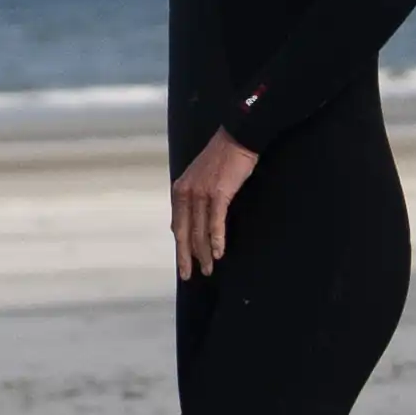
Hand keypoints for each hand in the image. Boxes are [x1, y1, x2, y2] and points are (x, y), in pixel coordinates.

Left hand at [171, 129, 258, 279]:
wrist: (238, 138)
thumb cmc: (221, 159)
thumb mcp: (198, 178)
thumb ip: (192, 200)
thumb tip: (188, 225)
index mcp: (180, 190)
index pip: (178, 226)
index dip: (180, 248)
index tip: (183, 264)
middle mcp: (186, 193)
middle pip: (185, 233)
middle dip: (187, 257)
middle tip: (189, 276)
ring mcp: (201, 194)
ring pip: (200, 231)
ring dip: (204, 253)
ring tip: (209, 268)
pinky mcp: (218, 194)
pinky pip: (215, 223)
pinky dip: (216, 240)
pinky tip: (218, 253)